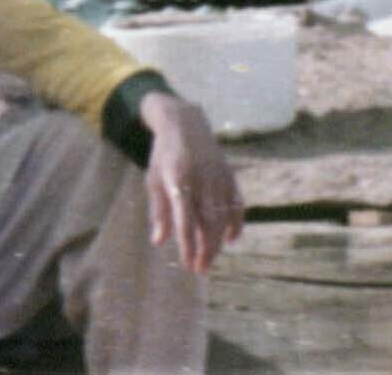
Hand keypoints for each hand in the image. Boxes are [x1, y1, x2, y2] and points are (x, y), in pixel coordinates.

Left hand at [140, 93, 244, 273]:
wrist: (184, 122)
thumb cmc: (164, 155)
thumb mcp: (154, 178)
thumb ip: (158, 210)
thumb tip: (159, 241)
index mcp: (178, 179)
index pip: (186, 220)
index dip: (188, 245)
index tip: (187, 264)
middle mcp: (201, 179)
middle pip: (208, 222)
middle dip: (206, 249)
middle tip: (199, 269)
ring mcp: (218, 177)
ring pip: (224, 217)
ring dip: (218, 242)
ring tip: (209, 260)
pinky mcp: (229, 175)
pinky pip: (237, 204)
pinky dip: (236, 223)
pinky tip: (230, 239)